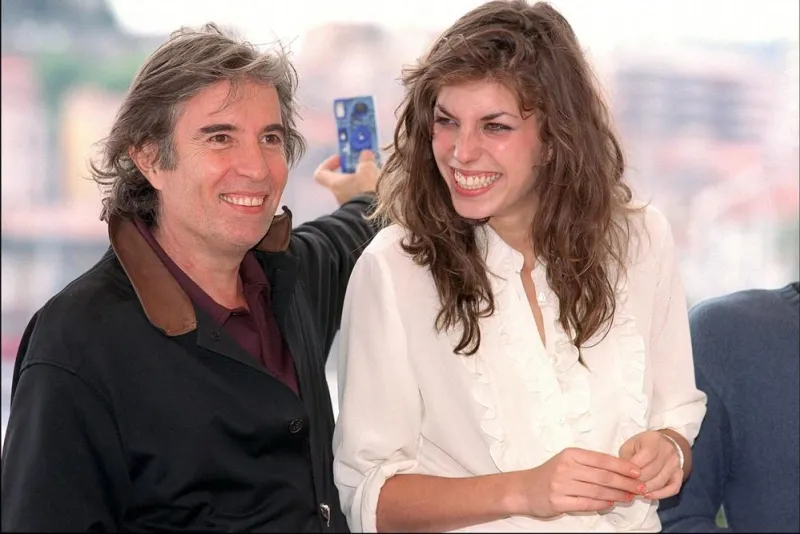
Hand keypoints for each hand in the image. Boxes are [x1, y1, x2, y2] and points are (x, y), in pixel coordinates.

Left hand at [314, 149, 378, 204]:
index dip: (328, 163)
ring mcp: (347, 204)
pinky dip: (366, 190)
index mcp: (334, 183)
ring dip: (360, 181)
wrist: (374, 216)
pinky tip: (377, 187)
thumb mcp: (367, 169)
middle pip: (339, 180)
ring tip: (374, 176)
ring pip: (351, 188)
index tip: (340, 159)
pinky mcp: (357, 210)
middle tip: (363, 166)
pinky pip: (359, 196)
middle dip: (351, 171)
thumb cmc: (366, 190)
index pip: (320, 173)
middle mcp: (337, 194)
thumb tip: (365, 153)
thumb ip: (365, 159)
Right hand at [511, 447, 643, 518]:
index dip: (623, 466)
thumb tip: (619, 471)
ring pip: (598, 491)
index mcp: (570, 455)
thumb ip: (589, 464)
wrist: (525, 489)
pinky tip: (611, 503)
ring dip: (618, 495)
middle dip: (626, 482)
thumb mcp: (567, 462)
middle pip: (603, 476)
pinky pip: (586, 503)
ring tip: (631, 496)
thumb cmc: (550, 474)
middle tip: (641, 487)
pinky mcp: (559, 502)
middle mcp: (566, 468)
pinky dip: (602, 504)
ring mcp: (561, 485)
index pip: (602, 459)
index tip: (638, 471)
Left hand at [618, 431, 682, 499]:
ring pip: (661, 481)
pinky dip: (660, 494)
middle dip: (637, 481)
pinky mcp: (680, 474)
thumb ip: (626, 459)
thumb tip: (622, 475)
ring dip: (646, 489)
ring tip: (634, 492)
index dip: (633, 468)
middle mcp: (667, 451)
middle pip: (652, 471)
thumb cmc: (642, 445)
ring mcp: (675, 464)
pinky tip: (647, 495)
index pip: (645, 456)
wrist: (662, 444)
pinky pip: (673, 488)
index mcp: (653, 441)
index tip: (622, 475)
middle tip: (626, 487)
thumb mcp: (630, 446)